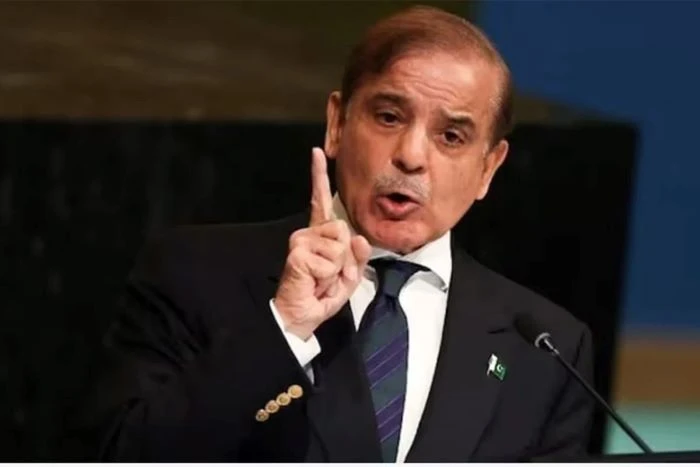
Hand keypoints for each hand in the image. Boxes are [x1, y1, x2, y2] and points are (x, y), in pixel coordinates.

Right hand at [274, 147, 370, 339]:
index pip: (321, 201)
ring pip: (340, 246)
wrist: (301, 316)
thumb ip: (358, 256)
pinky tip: (314, 281)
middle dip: (346, 259)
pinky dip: (328, 277)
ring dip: (337, 269)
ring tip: (321, 279)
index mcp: (320, 235)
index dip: (319, 175)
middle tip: (330, 276)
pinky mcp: (297, 253)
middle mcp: (307, 233)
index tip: (316, 152)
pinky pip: (330, 261)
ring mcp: (300, 241)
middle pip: (344, 230)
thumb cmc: (321, 295)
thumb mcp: (349, 276)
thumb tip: (358, 237)